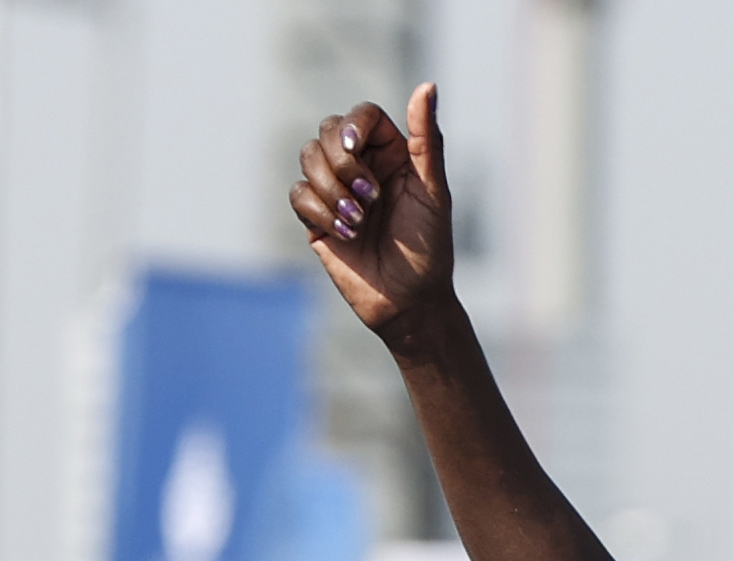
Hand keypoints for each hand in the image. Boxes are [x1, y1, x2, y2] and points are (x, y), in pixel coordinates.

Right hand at [291, 84, 454, 340]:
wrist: (409, 302)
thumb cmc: (429, 248)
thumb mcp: (434, 192)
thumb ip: (428, 140)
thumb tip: (428, 85)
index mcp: (392, 153)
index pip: (362, 115)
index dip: (354, 126)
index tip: (359, 152)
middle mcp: (362, 166)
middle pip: (329, 130)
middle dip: (342, 163)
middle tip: (370, 200)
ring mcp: (337, 190)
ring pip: (308, 158)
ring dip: (331, 189)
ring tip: (359, 222)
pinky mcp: (316, 217)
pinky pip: (298, 194)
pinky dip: (319, 211)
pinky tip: (345, 235)